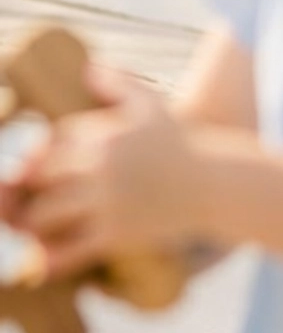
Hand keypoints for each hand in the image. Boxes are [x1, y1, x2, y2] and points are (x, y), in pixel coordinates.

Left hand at [13, 67, 207, 276]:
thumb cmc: (181, 142)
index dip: (36, 155)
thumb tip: (86, 69)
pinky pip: (70, 250)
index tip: (33, 167)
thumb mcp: (152, 104)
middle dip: (22, 188)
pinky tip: (38, 263)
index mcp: (104, 133)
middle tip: (15, 198)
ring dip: (28, 222)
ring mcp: (107, 201)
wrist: (212, 183)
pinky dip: (49, 258)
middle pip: (38, 177)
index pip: (50, 142)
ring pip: (45, 214)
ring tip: (25, 226)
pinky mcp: (116, 233)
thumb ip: (118, 81)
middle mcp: (100, 165)